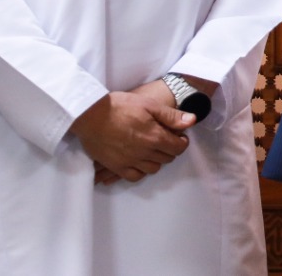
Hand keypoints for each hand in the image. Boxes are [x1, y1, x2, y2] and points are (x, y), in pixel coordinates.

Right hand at [73, 86, 192, 184]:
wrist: (89, 114)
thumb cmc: (120, 106)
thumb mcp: (149, 105)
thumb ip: (171, 116)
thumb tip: (192, 121)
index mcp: (155, 137)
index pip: (178, 147)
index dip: (182, 142)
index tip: (179, 136)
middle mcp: (144, 153)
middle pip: (167, 158)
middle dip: (170, 149)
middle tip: (165, 140)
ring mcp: (129, 161)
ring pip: (153, 169)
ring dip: (157, 160)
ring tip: (153, 149)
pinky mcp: (115, 166)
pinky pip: (134, 176)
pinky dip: (140, 171)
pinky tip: (139, 161)